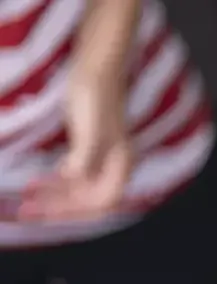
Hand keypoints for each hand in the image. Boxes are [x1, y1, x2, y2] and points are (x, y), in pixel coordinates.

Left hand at [21, 67, 131, 222]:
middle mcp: (113, 169)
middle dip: (57, 208)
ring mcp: (101, 161)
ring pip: (78, 191)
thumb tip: (72, 179)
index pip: (101, 202)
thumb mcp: (90, 128)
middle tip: (26, 212)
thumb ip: (85, 156)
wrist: (96, 69)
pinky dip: (54, 184)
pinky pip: (72, 178)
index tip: (47, 212)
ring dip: (53, 198)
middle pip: (87, 201)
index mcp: (120, 167)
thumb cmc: (95, 96)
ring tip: (26, 199)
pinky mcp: (87, 151)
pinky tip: (37, 182)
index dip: (74, 211)